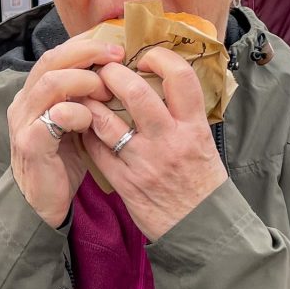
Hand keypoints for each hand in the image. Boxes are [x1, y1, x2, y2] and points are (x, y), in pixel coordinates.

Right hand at [7, 36, 124, 227]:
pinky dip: (78, 113)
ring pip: (51, 83)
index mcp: (34, 93)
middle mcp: (24, 101)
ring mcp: (24, 122)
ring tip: (106, 91)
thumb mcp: (74, 122)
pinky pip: (55, 117)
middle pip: (51, 60)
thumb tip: (115, 70)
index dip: (84, 44)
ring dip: (84, 81)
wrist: (41, 204)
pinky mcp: (31, 143)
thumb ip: (83, 97)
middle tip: (117, 55)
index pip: (56, 54)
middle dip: (87, 53)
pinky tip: (93, 120)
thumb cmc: (63, 161)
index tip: (115, 42)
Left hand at [78, 47, 226, 240]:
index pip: (181, 77)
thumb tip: (163, 80)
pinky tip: (85, 125)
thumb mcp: (204, 142)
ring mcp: (144, 162)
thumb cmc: (203, 182)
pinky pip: (95, 149)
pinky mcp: (124, 182)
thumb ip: (184, 113)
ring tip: (87, 94)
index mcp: (193, 127)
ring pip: (105, 120)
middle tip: (105, 70)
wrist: (204, 231)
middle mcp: (169, 140)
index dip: (159, 57)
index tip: (145, 59)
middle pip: (135, 92)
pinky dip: (86, 132)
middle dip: (113, 73)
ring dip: (90, 102)